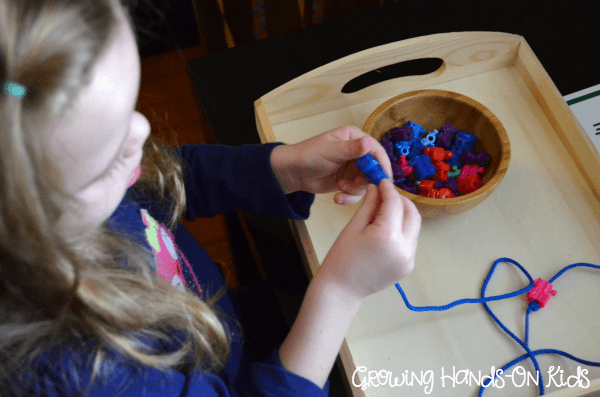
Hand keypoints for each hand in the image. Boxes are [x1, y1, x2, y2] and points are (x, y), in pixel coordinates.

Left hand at [270, 126, 392, 204]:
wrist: (293, 172)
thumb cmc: (309, 155)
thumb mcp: (330, 150)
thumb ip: (350, 149)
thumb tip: (368, 143)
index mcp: (355, 139)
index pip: (376, 151)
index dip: (382, 165)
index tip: (383, 179)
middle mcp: (358, 153)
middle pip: (374, 170)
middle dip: (365, 182)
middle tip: (352, 186)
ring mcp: (353, 168)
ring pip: (366, 184)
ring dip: (354, 191)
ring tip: (340, 189)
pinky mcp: (348, 182)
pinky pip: (356, 193)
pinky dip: (348, 198)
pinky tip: (337, 198)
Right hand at [318, 178, 420, 300]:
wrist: (341, 290)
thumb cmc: (341, 258)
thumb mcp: (353, 227)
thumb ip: (369, 205)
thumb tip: (377, 187)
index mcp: (387, 236)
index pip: (394, 203)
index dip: (388, 189)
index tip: (382, 181)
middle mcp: (403, 247)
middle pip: (412, 213)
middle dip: (401, 201)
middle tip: (387, 195)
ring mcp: (408, 259)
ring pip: (414, 227)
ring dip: (404, 215)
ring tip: (386, 211)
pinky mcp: (408, 266)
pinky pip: (410, 241)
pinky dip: (403, 231)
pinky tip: (387, 230)